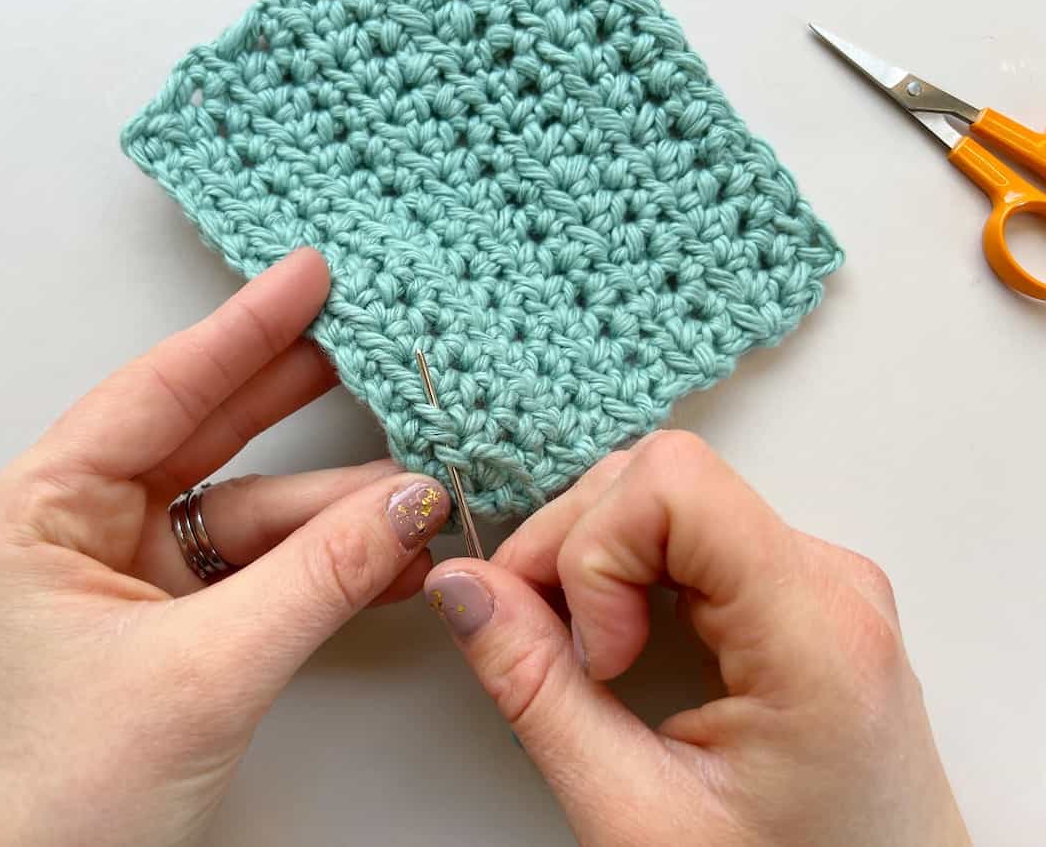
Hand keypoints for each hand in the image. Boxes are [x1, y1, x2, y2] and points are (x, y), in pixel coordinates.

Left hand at [0, 249, 450, 846]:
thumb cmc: (64, 802)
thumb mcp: (206, 671)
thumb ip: (320, 577)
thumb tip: (413, 505)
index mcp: (33, 515)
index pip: (155, 394)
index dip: (242, 332)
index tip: (307, 276)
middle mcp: (73, 531)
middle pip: (202, 435)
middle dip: (290, 394)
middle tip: (362, 337)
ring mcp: (126, 577)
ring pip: (247, 510)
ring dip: (335, 508)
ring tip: (416, 491)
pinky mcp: (170, 620)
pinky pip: (259, 568)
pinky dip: (325, 562)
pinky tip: (388, 553)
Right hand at [424, 431, 969, 846]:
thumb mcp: (637, 815)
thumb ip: (535, 691)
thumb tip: (461, 590)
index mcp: (814, 632)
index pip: (677, 484)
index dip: (595, 547)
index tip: (592, 647)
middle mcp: (830, 582)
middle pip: (661, 479)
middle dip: (574, 551)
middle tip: (553, 650)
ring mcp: (820, 580)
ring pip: (668, 496)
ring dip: (594, 561)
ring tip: (591, 658)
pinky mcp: (798, 591)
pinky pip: (690, 532)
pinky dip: (627, 573)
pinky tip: (619, 643)